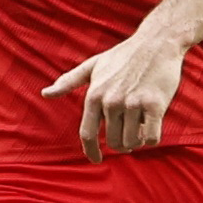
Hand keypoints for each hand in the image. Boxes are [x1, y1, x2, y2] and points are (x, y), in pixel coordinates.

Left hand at [42, 33, 185, 162]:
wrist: (156, 43)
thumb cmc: (123, 56)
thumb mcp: (92, 66)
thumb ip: (68, 82)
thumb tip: (45, 93)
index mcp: (93, 96)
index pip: (86, 134)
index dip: (91, 151)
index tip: (96, 160)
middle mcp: (111, 102)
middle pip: (113, 141)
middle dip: (121, 145)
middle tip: (129, 138)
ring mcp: (133, 103)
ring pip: (132, 141)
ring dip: (137, 142)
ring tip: (140, 130)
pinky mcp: (155, 104)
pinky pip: (152, 137)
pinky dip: (151, 139)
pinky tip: (151, 130)